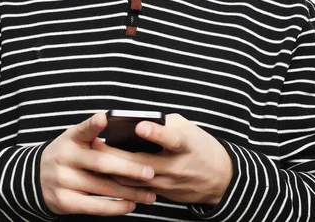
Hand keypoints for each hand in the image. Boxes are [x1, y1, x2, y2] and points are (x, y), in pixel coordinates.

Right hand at [40, 112, 156, 215]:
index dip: (93, 125)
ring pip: (102, 188)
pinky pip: (95, 207)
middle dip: (128, 168)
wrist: (34, 178)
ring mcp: (63, 180)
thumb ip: (93, 137)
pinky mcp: (64, 201)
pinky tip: (131, 205)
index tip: (104, 118)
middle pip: (101, 163)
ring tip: (150, 195)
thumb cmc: (67, 154)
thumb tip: (130, 133)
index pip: (83, 129)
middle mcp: (65, 157)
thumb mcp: (74, 140)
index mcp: (71, 138)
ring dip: (129, 193)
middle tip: (149, 172)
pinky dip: (115, 208)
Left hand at [91, 113, 232, 204]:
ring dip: (113, 168)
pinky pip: (136, 188)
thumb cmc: (200, 145)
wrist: (219, 178)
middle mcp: (175, 167)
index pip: (171, 138)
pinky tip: (106, 169)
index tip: (140, 125)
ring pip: (133, 179)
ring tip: (95, 154)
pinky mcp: (162, 195)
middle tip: (95, 142)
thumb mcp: (188, 127)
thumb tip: (135, 121)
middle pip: (140, 163)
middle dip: (116, 153)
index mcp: (185, 145)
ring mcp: (167, 184)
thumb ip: (164, 123)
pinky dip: (121, 178)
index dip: (156, 132)